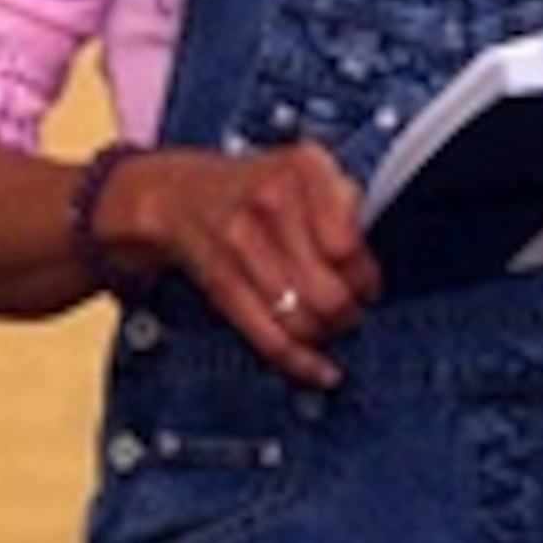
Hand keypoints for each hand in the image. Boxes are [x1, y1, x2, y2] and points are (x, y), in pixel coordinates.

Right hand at [107, 144, 379, 390]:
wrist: (175, 194)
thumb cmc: (255, 188)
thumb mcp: (305, 172)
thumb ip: (345, 205)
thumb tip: (368, 269)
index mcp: (305, 169)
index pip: (349, 247)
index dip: (365, 280)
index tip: (367, 290)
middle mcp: (272, 200)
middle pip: (329, 291)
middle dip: (346, 316)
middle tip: (347, 316)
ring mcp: (240, 239)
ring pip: (302, 318)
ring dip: (321, 336)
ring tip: (324, 329)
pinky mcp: (221, 279)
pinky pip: (269, 335)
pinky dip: (299, 362)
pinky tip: (320, 372)